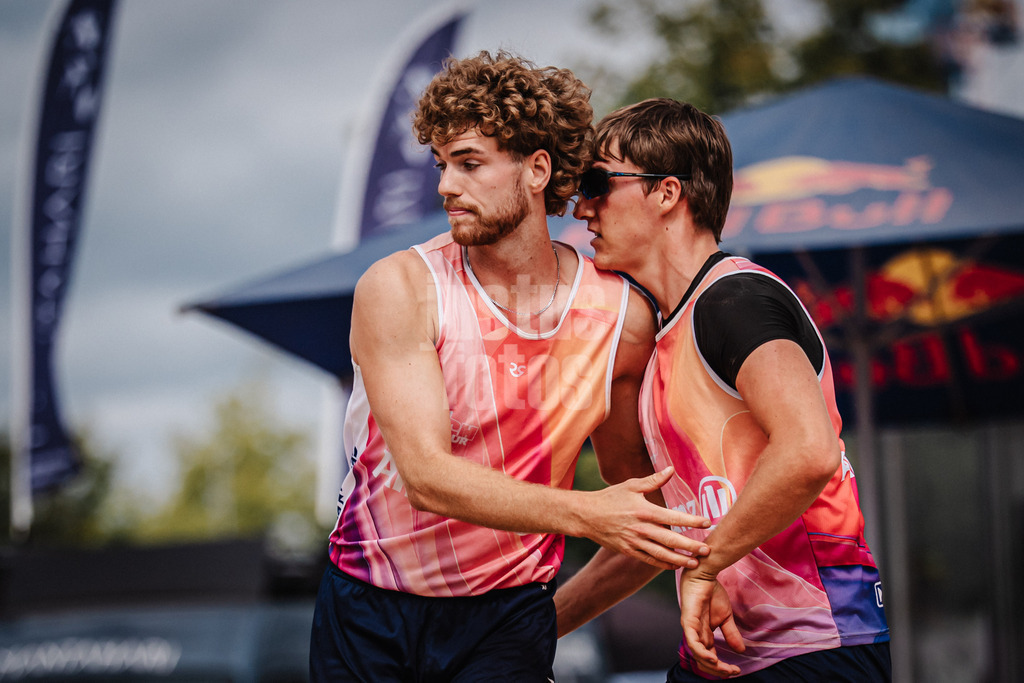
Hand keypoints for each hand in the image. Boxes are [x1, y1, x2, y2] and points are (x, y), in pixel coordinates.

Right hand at [584, 467, 710, 570]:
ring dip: (680, 560)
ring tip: (695, 563)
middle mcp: (641, 528)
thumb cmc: (610, 498)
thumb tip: (671, 469)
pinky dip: (663, 564)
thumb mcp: (631, 485)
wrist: (586, 515)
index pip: (673, 516)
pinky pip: (649, 560)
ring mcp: (634, 542)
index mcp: (644, 510)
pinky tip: (675, 566)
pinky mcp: (628, 551)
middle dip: (691, 546)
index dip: (691, 520)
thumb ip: (653, 480)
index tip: (707, 522)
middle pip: (671, 539)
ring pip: (662, 554)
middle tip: (707, 549)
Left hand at [679, 569, 743, 677]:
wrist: (705, 574)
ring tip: (725, 669)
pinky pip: (692, 641)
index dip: (721, 667)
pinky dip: (701, 652)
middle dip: (718, 670)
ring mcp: (690, 628)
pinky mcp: (688, 620)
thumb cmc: (712, 593)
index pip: (709, 657)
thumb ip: (731, 633)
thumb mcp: (726, 617)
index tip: (737, 670)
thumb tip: (741, 651)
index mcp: (703, 634)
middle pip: (702, 660)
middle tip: (732, 672)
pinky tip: (712, 659)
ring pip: (697, 654)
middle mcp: (695, 634)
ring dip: (711, 665)